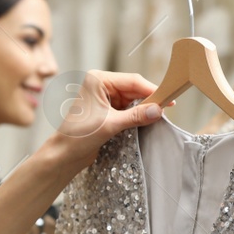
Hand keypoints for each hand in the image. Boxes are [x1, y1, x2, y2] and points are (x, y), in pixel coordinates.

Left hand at [44, 70, 163, 171]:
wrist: (64, 154)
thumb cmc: (79, 136)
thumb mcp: (110, 125)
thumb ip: (136, 116)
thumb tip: (158, 110)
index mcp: (98, 80)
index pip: (132, 81)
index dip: (152, 90)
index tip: (169, 98)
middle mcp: (101, 85)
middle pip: (134, 89)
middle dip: (149, 99)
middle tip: (167, 109)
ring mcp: (104, 97)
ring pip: (132, 99)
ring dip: (143, 108)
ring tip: (157, 116)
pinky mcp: (106, 110)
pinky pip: (127, 108)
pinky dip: (137, 114)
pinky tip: (146, 120)